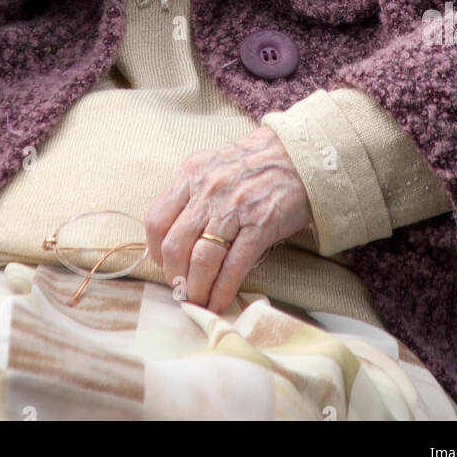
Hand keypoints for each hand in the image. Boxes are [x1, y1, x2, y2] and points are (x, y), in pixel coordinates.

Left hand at [144, 125, 313, 313]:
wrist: (300, 154)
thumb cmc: (256, 161)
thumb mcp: (215, 165)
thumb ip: (193, 193)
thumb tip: (176, 236)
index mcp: (192, 173)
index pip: (156, 220)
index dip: (155, 251)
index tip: (164, 265)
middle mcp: (208, 190)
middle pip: (175, 245)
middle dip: (174, 276)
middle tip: (181, 288)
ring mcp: (234, 208)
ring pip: (201, 260)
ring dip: (196, 289)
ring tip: (198, 301)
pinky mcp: (260, 225)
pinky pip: (234, 266)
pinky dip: (222, 290)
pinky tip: (219, 302)